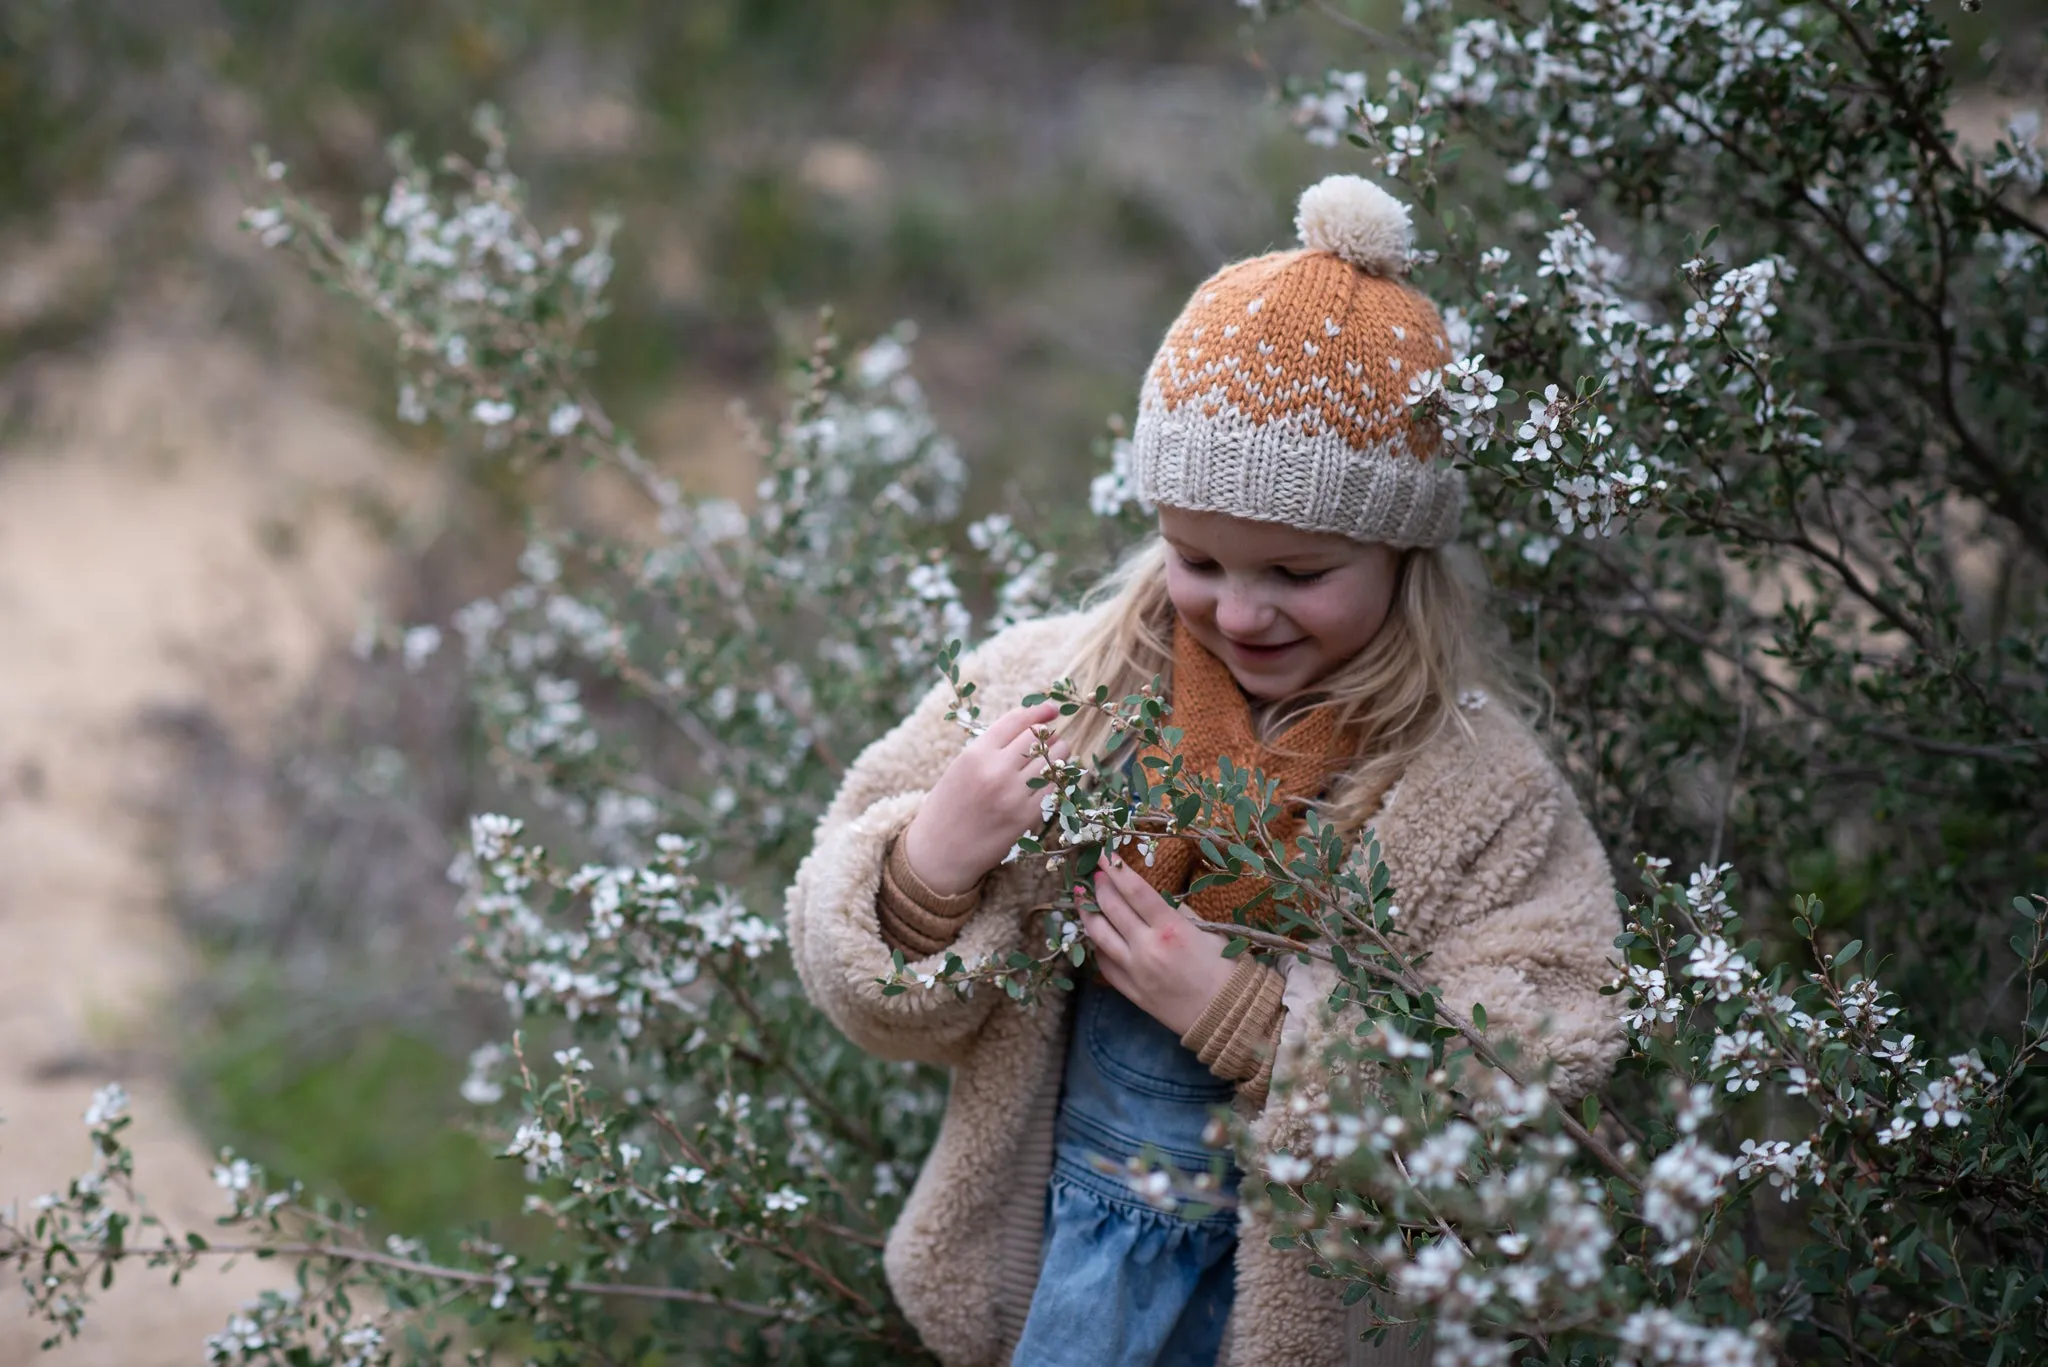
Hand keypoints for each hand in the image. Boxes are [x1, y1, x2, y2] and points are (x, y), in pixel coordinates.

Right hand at [900, 701, 1067, 895]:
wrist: (939, 852)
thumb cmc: (948, 806)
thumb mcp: (960, 767)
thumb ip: (990, 747)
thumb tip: (1028, 726)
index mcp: (976, 754)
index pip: (1016, 720)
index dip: (1038, 710)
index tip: (1051, 708)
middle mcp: (996, 770)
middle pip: (1039, 736)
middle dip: (1049, 734)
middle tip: (1051, 738)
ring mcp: (1014, 794)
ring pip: (1054, 759)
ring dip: (1059, 754)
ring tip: (1054, 758)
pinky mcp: (1027, 817)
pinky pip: (1056, 787)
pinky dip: (1059, 779)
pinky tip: (1054, 779)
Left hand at [1081, 857, 1240, 1036]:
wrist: (1227, 1016)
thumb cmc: (1225, 969)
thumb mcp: (1208, 930)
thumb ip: (1176, 912)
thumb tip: (1150, 896)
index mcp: (1170, 929)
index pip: (1134, 890)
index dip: (1115, 868)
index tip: (1103, 852)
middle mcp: (1147, 949)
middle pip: (1111, 908)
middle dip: (1100, 886)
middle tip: (1095, 872)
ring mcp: (1135, 972)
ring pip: (1098, 936)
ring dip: (1087, 912)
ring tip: (1081, 897)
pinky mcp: (1130, 991)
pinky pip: (1104, 964)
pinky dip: (1097, 946)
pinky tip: (1096, 934)